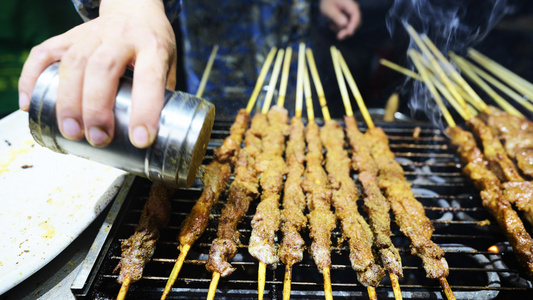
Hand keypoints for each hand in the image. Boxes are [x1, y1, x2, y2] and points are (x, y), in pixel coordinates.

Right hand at [18, 0, 176, 147]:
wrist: (134, 11)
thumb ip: (164, 98)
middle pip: (102, 68)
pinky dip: (32, 78)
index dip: (145, 109)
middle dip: (97, 108)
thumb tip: (157, 137)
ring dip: (68, 100)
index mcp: (152, 46)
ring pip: (74, 62)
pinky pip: (44, 53)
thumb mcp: (169, 67)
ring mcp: (92, 34)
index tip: (140, 139)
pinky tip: (29, 103)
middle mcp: (122, 36)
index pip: (149, 77)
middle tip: (97, 139)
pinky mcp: (69, 36)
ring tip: (71, 131)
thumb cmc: (153, 46)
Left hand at [320, 0, 360, 39]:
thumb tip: (344, 24)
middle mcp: (353, 9)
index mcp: (350, 4)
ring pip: (350, 27)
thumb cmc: (327, 2)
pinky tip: (332, 24)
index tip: (349, 33)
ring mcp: (351, 14)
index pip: (356, 16)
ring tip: (330, 25)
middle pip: (355, 23)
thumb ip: (336, 16)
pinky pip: (346, 27)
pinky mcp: (348, 19)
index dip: (353, 25)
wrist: (326, 0)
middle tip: (338, 37)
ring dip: (340, 29)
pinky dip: (339, 28)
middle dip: (347, 31)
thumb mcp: (328, 9)